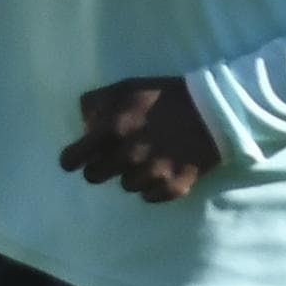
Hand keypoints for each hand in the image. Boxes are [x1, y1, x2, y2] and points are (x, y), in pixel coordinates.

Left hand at [60, 77, 221, 202]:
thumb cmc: (165, 96)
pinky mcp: (173, 187)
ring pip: (125, 186)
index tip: (73, 161)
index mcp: (113, 130)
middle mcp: (129, 156)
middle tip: (113, 157)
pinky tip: (161, 172)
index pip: (76, 158)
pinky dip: (152, 187)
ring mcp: (152, 174)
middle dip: (100, 166)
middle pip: (95, 176)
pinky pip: (150, 197)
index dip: (72, 160)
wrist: (214, 110)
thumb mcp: (127, 88)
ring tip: (145, 160)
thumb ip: (97, 103)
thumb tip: (84, 124)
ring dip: (130, 175)